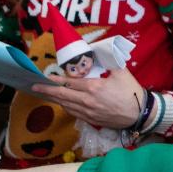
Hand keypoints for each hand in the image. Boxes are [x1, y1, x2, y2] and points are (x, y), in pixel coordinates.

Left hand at [32, 65, 147, 129]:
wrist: (138, 113)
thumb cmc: (130, 91)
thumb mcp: (122, 72)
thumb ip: (110, 61)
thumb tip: (101, 51)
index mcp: (93, 87)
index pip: (69, 83)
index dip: (55, 80)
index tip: (44, 78)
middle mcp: (87, 100)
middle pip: (62, 95)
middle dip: (47, 91)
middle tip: (34, 87)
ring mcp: (87, 112)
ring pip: (65, 105)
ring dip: (54, 99)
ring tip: (45, 94)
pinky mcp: (90, 119)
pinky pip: (73, 112)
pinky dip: (65, 106)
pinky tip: (62, 103)